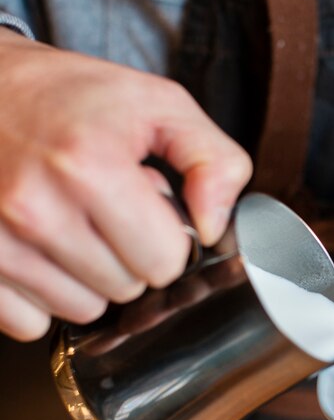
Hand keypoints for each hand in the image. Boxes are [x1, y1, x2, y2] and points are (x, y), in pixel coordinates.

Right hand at [0, 29, 251, 340]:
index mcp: (90, 166)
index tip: (148, 209)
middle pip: (127, 289)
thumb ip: (213, 161)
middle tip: (106, 212)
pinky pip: (32, 323)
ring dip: (89, 277)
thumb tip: (214, 229)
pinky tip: (40, 250)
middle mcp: (34, 208)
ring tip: (72, 225)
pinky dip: (43, 295)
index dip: (167, 238)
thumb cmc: (68, 96)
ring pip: (83, 310)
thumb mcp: (158, 104)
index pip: (165, 261)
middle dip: (129, 256)